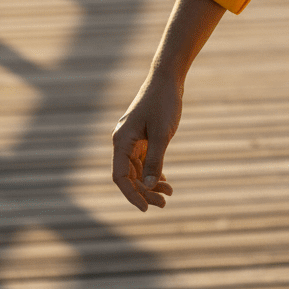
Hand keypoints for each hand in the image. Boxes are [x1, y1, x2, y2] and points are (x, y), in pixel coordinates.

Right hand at [111, 76, 180, 211]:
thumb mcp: (163, 134)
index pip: (120, 176)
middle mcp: (123, 142)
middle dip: (145, 192)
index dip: (131, 195)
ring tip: (168, 194)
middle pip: (130, 176)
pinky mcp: (143, 136)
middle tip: (164, 203)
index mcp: (122, 142)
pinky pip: (144, 160)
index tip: (146, 209)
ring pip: (138, 169)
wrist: (167, 80)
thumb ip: (156, 160)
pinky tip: (164, 181)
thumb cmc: (164, 103)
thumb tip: (150, 186)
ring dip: (151, 183)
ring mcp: (132, 139)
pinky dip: (153, 171)